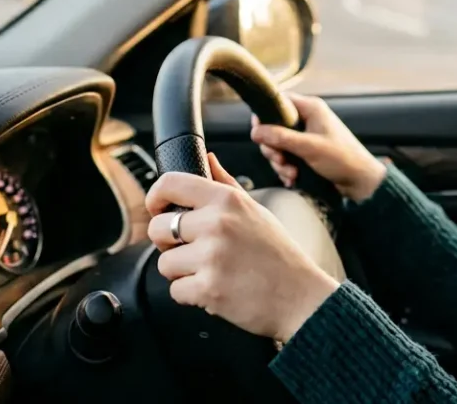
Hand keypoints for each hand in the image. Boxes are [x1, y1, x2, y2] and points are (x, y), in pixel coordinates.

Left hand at [145, 153, 340, 342]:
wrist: (302, 297)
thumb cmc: (278, 255)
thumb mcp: (256, 209)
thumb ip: (226, 183)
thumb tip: (208, 158)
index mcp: (227, 200)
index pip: (170, 183)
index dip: (155, 197)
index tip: (158, 209)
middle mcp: (217, 223)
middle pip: (157, 228)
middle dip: (168, 244)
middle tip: (193, 251)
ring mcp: (212, 257)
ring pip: (164, 263)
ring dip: (182, 272)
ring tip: (212, 272)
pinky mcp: (208, 289)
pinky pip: (175, 291)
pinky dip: (191, 295)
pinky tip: (216, 289)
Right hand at [250, 92, 386, 201]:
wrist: (361, 182)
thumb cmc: (342, 159)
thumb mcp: (309, 147)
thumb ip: (281, 138)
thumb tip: (255, 131)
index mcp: (311, 108)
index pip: (278, 101)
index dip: (265, 116)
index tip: (259, 134)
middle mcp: (307, 119)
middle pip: (274, 127)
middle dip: (273, 147)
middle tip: (280, 160)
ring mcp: (306, 137)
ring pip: (278, 145)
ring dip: (280, 162)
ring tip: (292, 174)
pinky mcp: (306, 153)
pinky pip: (286, 157)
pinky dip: (286, 169)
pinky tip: (293, 179)